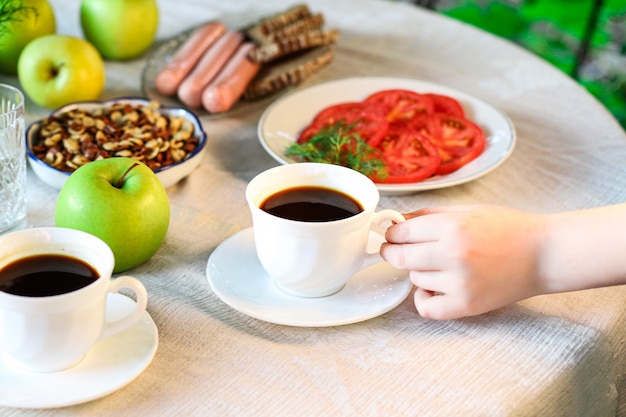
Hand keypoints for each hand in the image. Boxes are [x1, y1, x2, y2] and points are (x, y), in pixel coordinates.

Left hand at [380, 205, 544, 319]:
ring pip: (415, 279)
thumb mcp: (466, 211)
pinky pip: (426, 307)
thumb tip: (397, 222)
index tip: (393, 234)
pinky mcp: (467, 305)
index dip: (393, 232)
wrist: (544, 254)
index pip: (401, 232)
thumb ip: (429, 216)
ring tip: (440, 264)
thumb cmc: (507, 228)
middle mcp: (452, 255)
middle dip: (395, 252)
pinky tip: (435, 287)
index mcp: (451, 227)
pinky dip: (424, 298)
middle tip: (398, 249)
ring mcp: (459, 283)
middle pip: (400, 257)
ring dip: (420, 271)